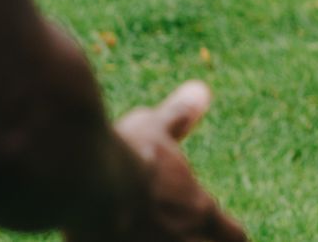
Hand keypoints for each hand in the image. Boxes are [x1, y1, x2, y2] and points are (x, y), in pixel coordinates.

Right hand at [69, 81, 245, 241]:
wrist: (82, 182)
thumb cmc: (125, 152)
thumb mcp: (154, 127)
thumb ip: (178, 117)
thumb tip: (201, 91)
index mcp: (199, 211)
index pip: (234, 236)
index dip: (229, 234)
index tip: (224, 231)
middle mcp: (182, 241)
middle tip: (192, 234)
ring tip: (153, 234)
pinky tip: (114, 234)